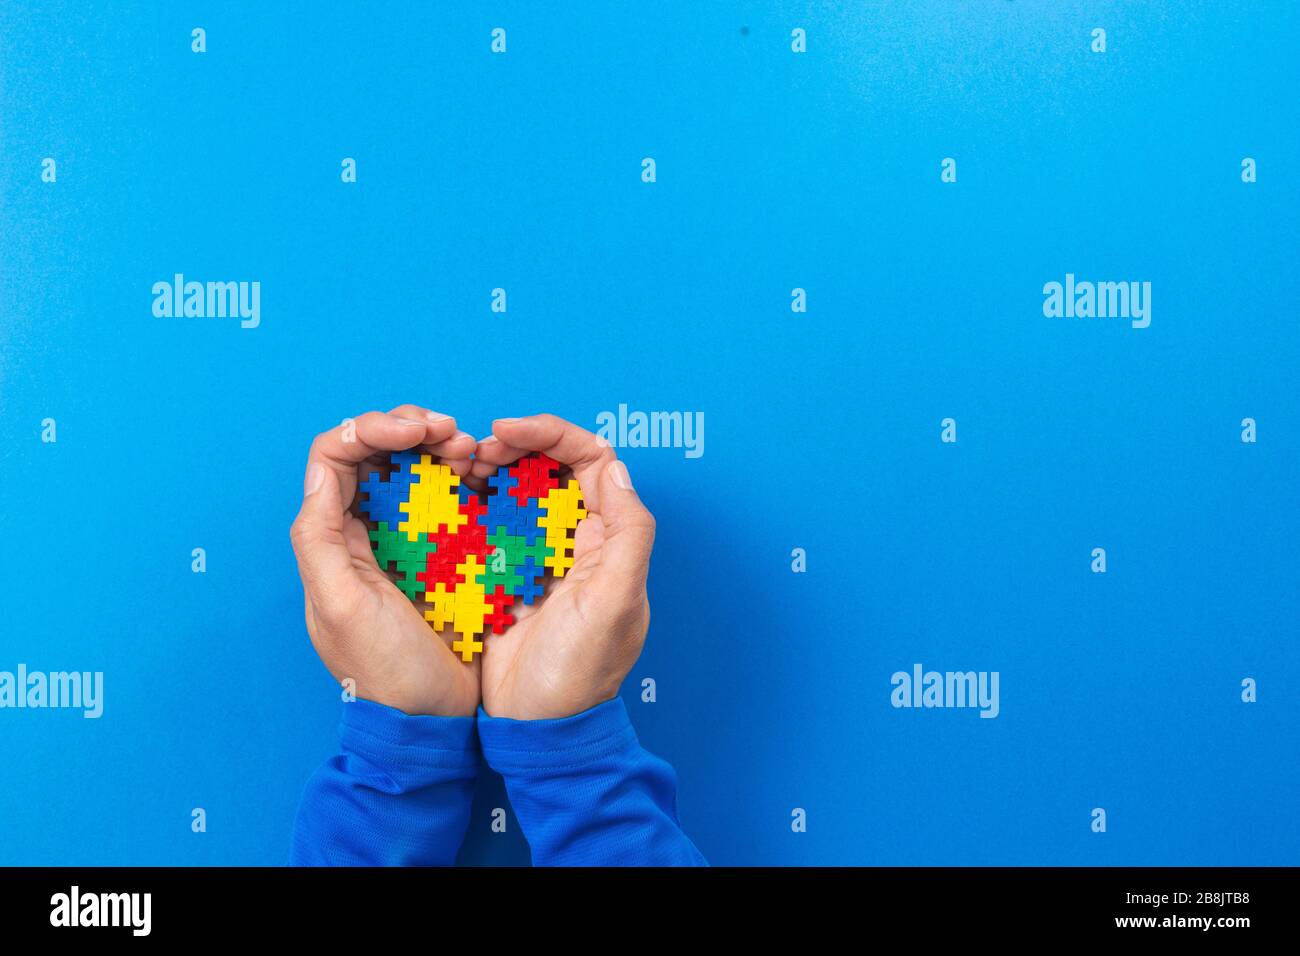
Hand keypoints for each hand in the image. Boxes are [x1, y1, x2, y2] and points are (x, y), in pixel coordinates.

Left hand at [290, 406, 481, 716]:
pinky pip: (447, 498)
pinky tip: (481, 476)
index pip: (336, 456)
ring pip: (411, 468)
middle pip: (374, 451)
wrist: (432, 718)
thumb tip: (325, 471)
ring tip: (470, 451)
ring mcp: (403, 540)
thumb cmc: (384, 670)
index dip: (371, 429)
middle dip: (409, 428)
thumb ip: (320, 539)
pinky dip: (462, 477)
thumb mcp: (342, 605)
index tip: (416, 431)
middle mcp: (361, 530)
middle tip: (450, 432)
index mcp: (330, 538)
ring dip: (438, 447)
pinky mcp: (442, 552)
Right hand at [471, 414, 654, 719]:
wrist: (536, 729)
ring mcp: (536, 555)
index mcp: (608, 537)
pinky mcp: (501, 574)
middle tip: (476, 450)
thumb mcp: (615, 603)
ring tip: (457, 468)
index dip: (551, 434)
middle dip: (514, 444)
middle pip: (548, 466)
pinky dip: (468, 502)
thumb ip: (627, 535)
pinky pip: (487, 523)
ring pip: (514, 489)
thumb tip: (615, 469)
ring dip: (488, 469)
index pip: (589, 460)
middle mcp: (575, 538)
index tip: (507, 431)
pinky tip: (446, 499)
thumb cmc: (581, 672)